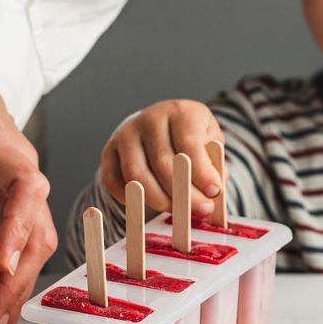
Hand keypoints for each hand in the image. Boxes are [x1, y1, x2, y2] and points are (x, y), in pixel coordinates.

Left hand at [0, 57, 55, 323]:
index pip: (23, 186)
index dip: (17, 226)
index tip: (0, 263)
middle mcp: (16, 167)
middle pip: (37, 228)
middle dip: (18, 279)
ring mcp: (17, 184)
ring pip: (36, 239)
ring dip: (18, 283)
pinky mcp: (9, 197)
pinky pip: (20, 237)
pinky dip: (10, 271)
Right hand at [100, 99, 224, 214]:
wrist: (159, 125)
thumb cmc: (189, 137)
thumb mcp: (209, 142)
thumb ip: (213, 165)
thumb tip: (213, 192)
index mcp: (179, 111)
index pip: (189, 144)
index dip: (202, 172)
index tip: (213, 192)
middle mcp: (150, 118)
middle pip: (162, 162)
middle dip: (183, 193)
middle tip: (200, 209)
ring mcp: (126, 134)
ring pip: (136, 175)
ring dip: (158, 200)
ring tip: (176, 212)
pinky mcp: (109, 151)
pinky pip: (113, 181)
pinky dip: (129, 199)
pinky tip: (147, 206)